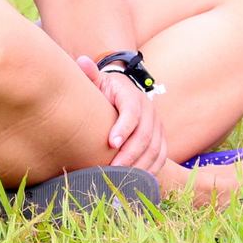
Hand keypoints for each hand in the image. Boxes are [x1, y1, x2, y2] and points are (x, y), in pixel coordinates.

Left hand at [77, 55, 167, 173]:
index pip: (132, 112)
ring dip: (139, 166)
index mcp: (132, 96)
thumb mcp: (98, 81)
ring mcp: (157, 125)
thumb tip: (81, 61)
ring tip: (122, 179)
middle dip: (129, 154)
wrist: (123, 93)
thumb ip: (90, 75)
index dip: (123, 128)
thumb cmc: (104, 91)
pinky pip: (161, 156)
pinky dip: (151, 170)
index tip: (110, 143)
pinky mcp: (161, 138)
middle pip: (145, 136)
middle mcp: (149, 110)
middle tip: (112, 169)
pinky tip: (136, 181)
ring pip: (155, 149)